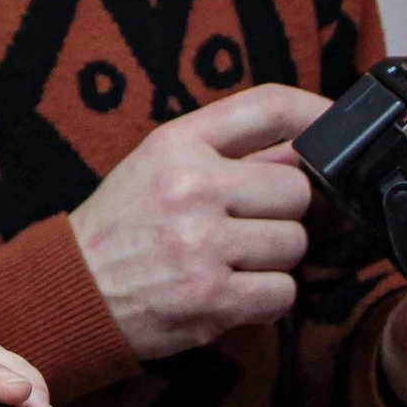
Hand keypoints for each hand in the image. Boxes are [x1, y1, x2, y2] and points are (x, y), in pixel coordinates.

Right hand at [68, 85, 333, 357]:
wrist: (71, 291)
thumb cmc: (122, 226)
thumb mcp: (158, 165)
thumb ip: (226, 151)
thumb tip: (306, 147)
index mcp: (177, 144)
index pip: (268, 107)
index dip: (315, 114)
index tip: (334, 127)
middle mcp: (191, 188)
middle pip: (297, 190)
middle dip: (281, 212)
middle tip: (245, 225)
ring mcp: (202, 246)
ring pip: (294, 244)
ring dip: (273, 259)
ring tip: (229, 261)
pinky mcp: (212, 299)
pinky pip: (282, 293)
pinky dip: (264, 298)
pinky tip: (229, 291)